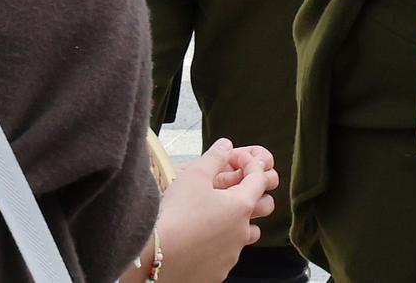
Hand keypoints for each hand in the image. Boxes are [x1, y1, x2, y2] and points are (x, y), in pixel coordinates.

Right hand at [151, 139, 276, 282]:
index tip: (235, 159)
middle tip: (232, 189)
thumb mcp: (194, 176)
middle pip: (263, 208)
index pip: (259, 178)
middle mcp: (242, 231)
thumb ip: (214, 157)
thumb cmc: (175, 214)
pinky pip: (226, 256)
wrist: (152, 257)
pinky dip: (219, 246)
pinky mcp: (218, 272)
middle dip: (252, 195)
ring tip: (217, 217)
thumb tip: (226, 145)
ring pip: (245, 235)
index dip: (250, 163)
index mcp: (242, 205)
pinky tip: (201, 240)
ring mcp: (231, 254)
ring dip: (237, 224)